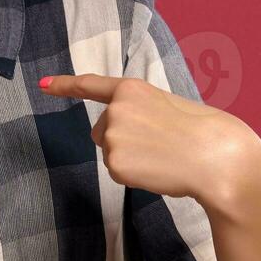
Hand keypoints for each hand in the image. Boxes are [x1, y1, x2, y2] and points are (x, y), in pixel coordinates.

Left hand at [39, 73, 260, 208]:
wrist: (217, 157)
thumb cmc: (200, 132)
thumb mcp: (165, 106)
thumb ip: (135, 112)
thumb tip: (110, 134)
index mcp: (130, 88)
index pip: (91, 85)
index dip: (65, 85)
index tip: (43, 84)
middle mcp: (115, 109)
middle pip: (100, 131)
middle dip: (122, 139)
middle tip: (159, 142)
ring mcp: (113, 137)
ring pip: (110, 153)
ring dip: (131, 157)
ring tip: (162, 154)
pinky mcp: (115, 164)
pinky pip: (117, 172)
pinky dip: (134, 175)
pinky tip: (157, 169)